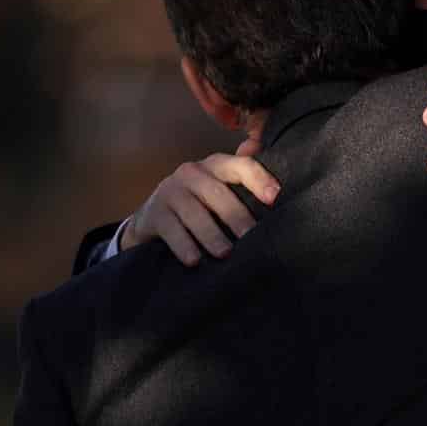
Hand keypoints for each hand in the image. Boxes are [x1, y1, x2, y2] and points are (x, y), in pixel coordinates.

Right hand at [127, 136, 279, 265]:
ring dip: (211, 234)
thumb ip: (244, 181)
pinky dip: (184, 245)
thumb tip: (271, 174)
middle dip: (236, 216)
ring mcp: (171, 191)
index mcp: (215, 165)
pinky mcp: (155, 213)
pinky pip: (172, 230)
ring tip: (224, 254)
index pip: (240, 166)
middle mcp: (192, 173)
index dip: (259, 179)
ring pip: (194, 213)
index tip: (274, 198)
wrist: (152, 218)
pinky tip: (194, 260)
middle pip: (217, 193)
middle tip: (250, 237)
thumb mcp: (220, 189)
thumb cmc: (198, 204)